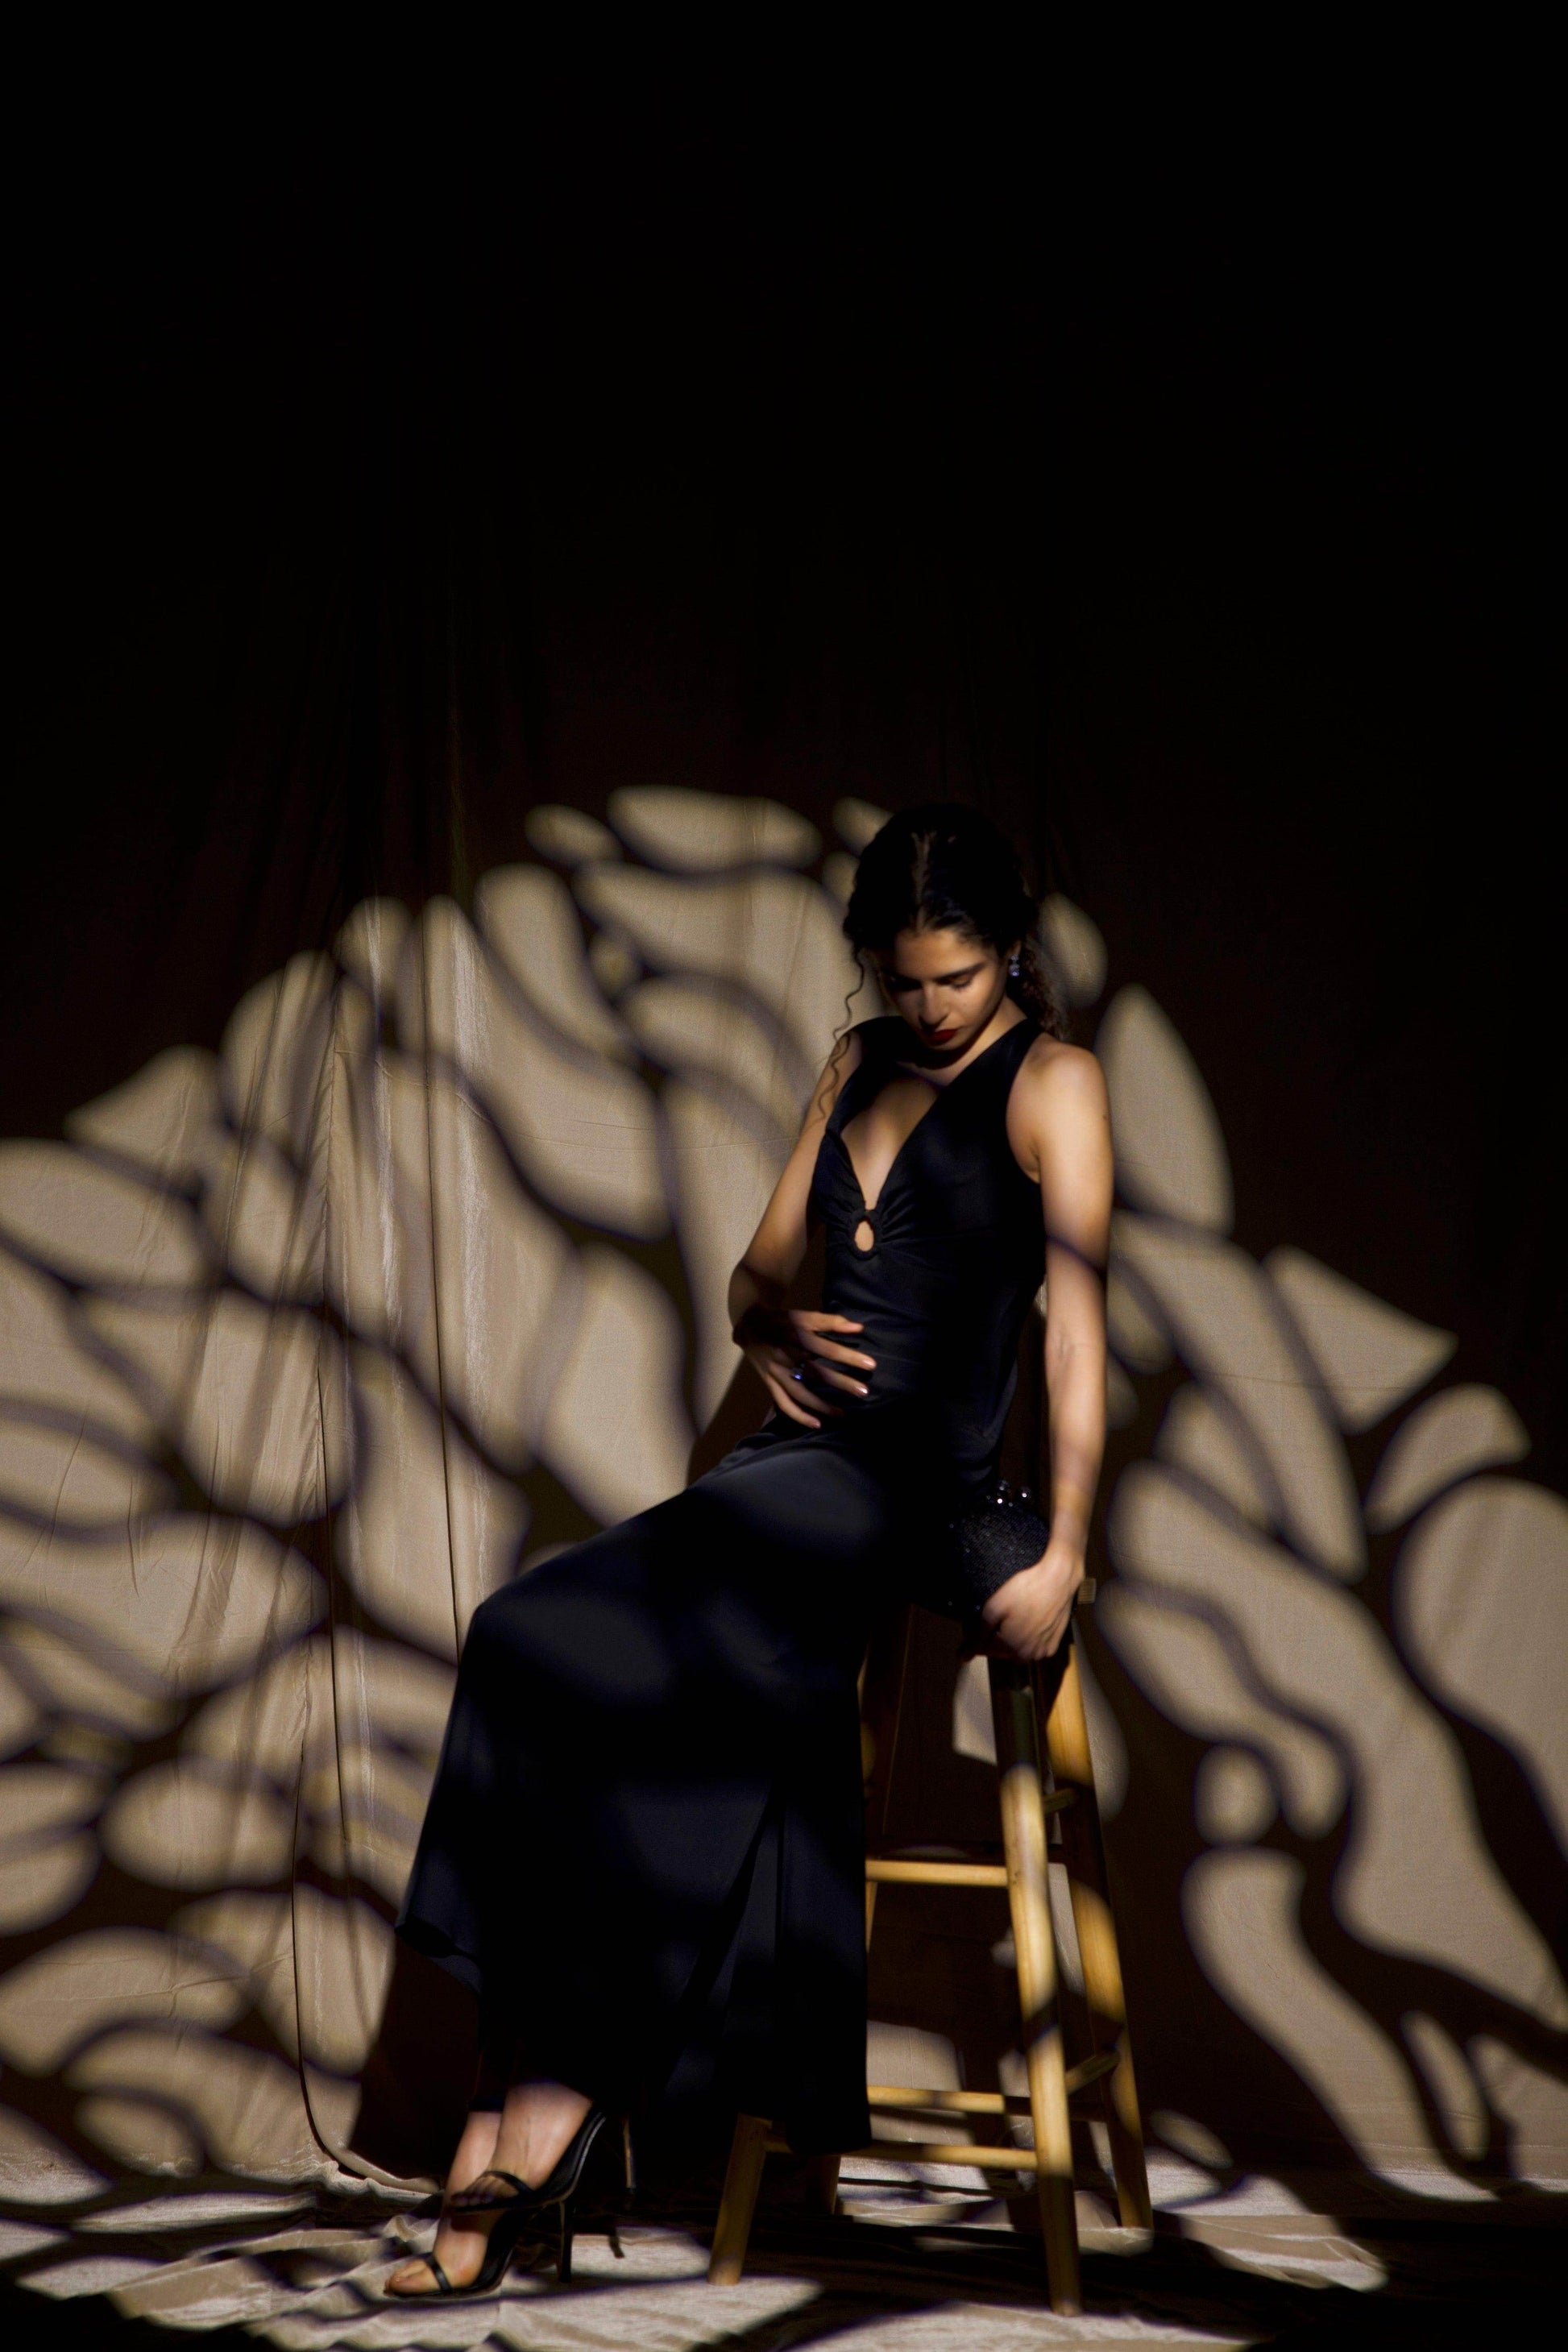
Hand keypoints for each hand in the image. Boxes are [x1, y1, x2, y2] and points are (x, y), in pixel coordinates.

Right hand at [736, 1308, 874, 1429]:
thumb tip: (858, 1328)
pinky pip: (783, 1403)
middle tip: (864, 1391)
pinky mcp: (769, 1383)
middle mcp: (785, 1357)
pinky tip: (817, 1424)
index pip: (827, 1349)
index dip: (849, 1356)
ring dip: (821, 1405)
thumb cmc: (782, 1319)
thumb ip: (831, 1322)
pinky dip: (799, 1416)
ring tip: (842, 1413)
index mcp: (795, 1337)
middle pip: (816, 1373)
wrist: (748, 1324)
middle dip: (841, 1383)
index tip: (870, 1364)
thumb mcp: (804, 1315)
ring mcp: (776, 1373)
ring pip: (800, 1393)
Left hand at [977, 1537, 1084, 1660]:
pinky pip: (1035, 1646)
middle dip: (994, 1637)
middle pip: (1001, 1651)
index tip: (976, 1620)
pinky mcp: (1054, 1643)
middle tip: (996, 1615)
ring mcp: (1043, 1651)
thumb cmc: (1024, 1589)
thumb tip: (963, 1657)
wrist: (1059, 1578)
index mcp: (1009, 1648)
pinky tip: (1028, 1620)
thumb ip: (977, 1635)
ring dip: (1012, 1639)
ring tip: (1012, 1616)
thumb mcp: (994, 1608)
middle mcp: (1027, 1655)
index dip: (976, 1634)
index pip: (983, 1650)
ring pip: (1019, 1650)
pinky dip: (1028, 1638)